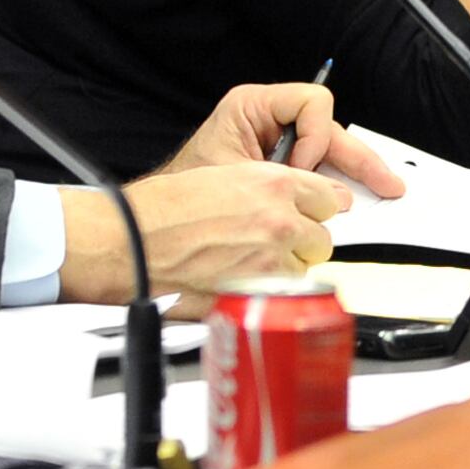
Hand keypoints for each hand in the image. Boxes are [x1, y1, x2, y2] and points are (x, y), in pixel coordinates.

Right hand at [57, 161, 347, 302]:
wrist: (139, 239)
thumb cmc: (167, 209)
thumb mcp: (226, 175)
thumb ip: (268, 187)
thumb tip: (293, 199)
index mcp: (274, 185)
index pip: (330, 197)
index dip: (319, 206)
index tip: (314, 211)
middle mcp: (280, 222)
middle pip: (324, 237)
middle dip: (305, 240)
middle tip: (279, 239)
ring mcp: (272, 261)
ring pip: (307, 269)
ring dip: (289, 266)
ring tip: (256, 261)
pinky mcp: (258, 293)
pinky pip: (283, 293)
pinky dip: (270, 290)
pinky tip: (246, 279)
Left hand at [169, 80, 406, 200]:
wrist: (165, 214)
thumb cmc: (188, 188)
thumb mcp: (234, 175)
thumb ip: (278, 180)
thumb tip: (327, 195)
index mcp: (254, 106)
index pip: (310, 103)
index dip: (315, 137)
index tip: (299, 172)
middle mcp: (271, 118)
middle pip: (328, 129)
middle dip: (358, 157)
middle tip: (386, 182)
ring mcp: (279, 141)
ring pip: (330, 149)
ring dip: (355, 170)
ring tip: (385, 188)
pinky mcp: (282, 163)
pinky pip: (319, 167)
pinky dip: (336, 183)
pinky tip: (354, 199)